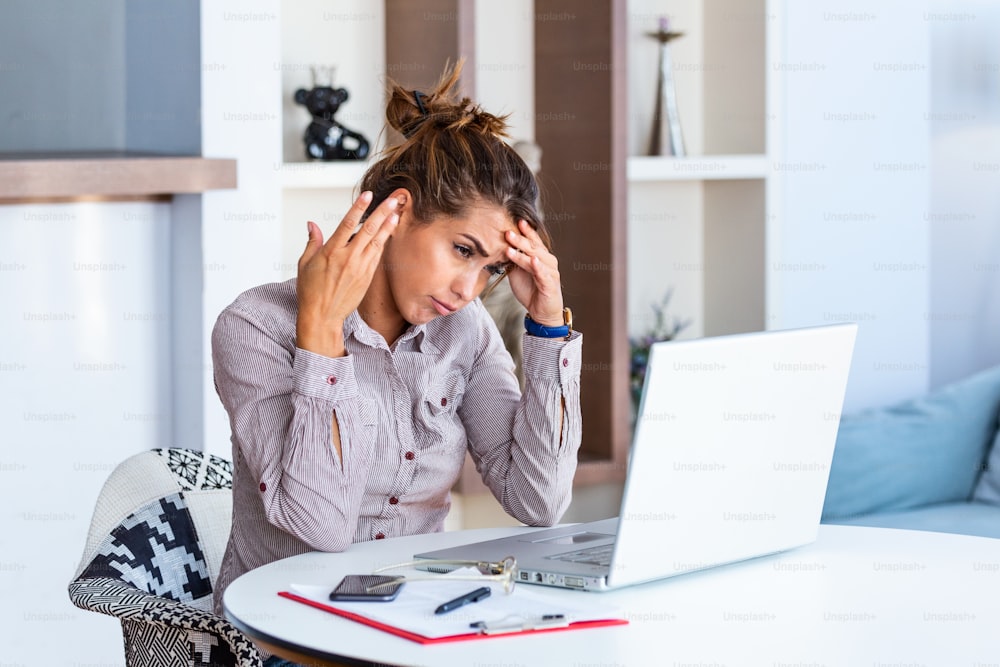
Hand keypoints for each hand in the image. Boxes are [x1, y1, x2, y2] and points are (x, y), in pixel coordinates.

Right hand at [296, 192, 398, 356]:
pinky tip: (389, 233)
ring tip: (397, 213)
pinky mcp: (367, 277)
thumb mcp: (305, 263)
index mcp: (331, 251)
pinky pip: (377, 255)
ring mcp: (360, 268)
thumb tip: (312, 224)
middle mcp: (348, 258)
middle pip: (369, 230)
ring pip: (377, 242)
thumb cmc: (311, 291)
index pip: (348, 223)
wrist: (323, 316)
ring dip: (388, 226)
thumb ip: (312, 241)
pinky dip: (383, 242)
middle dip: (382, 212)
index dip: (359, 208)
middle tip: (394, 200)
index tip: (368, 196)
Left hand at [504, 219, 564, 326]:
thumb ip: (512, 259)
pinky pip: (543, 274)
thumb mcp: (518, 272)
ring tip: (510, 246)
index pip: (532, 240)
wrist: (541, 312)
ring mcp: (550, 272)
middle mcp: (548, 261)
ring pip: (536, 258)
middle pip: (533, 247)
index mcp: (540, 256)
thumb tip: (498, 246)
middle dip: (520, 239)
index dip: (525, 231)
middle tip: (507, 232)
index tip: (515, 220)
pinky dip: (537, 267)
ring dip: (523, 252)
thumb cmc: (531, 290)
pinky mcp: (550, 284)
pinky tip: (532, 260)